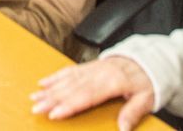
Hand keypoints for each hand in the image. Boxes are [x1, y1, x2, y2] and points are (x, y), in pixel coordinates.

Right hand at [31, 57, 155, 128]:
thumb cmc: (147, 81)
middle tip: (36, 108)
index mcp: (113, 82)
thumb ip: (133, 113)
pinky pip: (70, 70)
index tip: (54, 113)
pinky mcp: (89, 66)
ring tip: (34, 97)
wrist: (148, 59)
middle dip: (52, 98)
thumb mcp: (147, 99)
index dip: (69, 105)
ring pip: (67, 79)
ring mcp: (92, 68)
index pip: (86, 96)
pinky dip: (55, 76)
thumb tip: (122, 129)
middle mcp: (99, 73)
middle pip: (72, 88)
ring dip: (49, 88)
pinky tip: (44, 82)